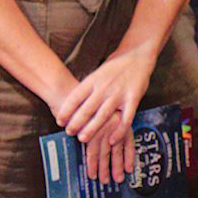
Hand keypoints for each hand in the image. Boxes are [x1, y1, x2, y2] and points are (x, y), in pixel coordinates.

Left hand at [53, 45, 155, 185]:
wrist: (138, 56)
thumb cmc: (115, 67)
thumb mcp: (97, 73)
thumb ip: (87, 88)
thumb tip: (72, 104)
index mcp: (93, 80)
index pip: (75, 97)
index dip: (66, 110)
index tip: (59, 121)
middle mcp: (104, 87)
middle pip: (87, 108)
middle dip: (75, 123)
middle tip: (68, 133)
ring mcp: (119, 94)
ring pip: (103, 115)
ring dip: (92, 129)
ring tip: (82, 139)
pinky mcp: (133, 99)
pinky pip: (126, 119)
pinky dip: (118, 131)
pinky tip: (112, 140)